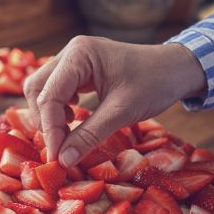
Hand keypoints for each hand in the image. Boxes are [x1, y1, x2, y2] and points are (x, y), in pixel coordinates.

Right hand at [23, 36, 205, 167]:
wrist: (177, 68)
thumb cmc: (155, 83)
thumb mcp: (122, 112)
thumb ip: (89, 135)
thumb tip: (63, 161)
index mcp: (79, 55)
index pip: (49, 95)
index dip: (50, 129)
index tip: (57, 157)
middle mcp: (71, 52)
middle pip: (37, 89)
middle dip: (44, 120)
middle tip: (60, 146)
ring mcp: (73, 59)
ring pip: (42, 89)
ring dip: (49, 114)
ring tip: (68, 133)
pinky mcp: (78, 69)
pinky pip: (56, 89)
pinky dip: (58, 107)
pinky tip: (74, 118)